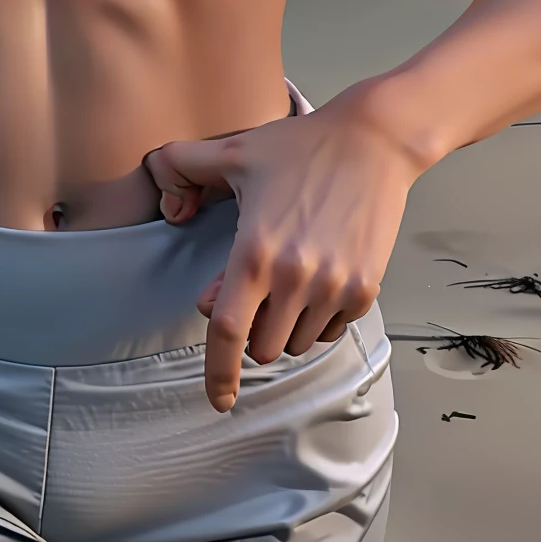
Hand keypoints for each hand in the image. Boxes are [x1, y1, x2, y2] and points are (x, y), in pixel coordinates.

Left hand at [145, 92, 419, 413]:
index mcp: (255, 250)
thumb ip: (182, 169)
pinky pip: (330, 330)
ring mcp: (334, 286)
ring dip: (283, 328)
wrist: (373, 142)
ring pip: (297, 343)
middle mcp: (295, 277)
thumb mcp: (233, 151)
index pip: (227, 331)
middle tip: (252, 294)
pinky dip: (316, 320)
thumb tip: (167, 206)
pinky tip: (314, 282)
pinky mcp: (365, 288)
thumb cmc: (301, 146)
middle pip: (262, 346)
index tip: (216, 399)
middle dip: (250, 332)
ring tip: (285, 282)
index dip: (217, 373)